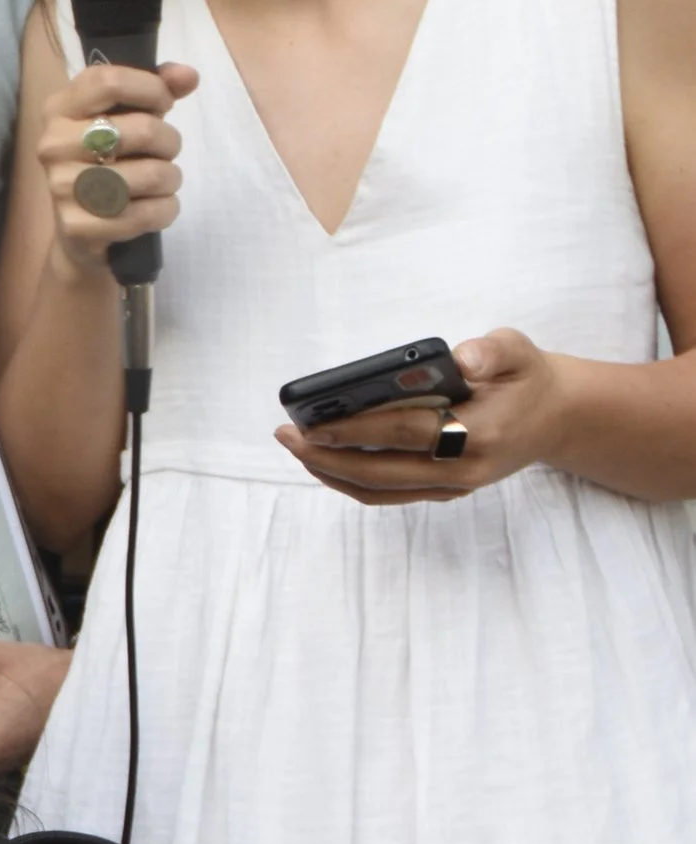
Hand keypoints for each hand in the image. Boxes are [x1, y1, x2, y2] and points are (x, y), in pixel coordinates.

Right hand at [35, 56, 198, 282]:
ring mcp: (61, 187)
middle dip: (170, 141)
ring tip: (163, 181)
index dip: (152, 88)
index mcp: (60, 108)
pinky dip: (165, 210)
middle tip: (167, 151)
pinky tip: (158, 207)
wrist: (78, 231)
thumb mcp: (126, 117)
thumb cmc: (105, 162)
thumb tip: (189, 76)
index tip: (165, 103)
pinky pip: (145, 215)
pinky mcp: (77, 226)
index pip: (111, 82)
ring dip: (171, 178)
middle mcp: (54, 144)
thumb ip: (158, 88)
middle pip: (141, 130)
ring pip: (151, 175)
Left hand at [277, 328, 566, 503]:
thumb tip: (460, 357)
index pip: (407, 434)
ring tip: (295, 447)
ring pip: (379, 490)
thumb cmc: (525, 377)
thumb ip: (492, 350)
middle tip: (287, 436)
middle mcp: (464, 470)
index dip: (358, 430)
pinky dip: (350, 479)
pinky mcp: (442, 491)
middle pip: (382, 471)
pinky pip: (386, 493)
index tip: (315, 423)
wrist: (556, 417)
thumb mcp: (518, 350)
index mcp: (482, 434)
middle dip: (328, 456)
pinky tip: (322, 460)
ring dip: (331, 472)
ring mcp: (452, 487)